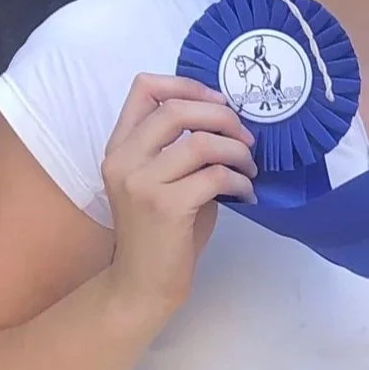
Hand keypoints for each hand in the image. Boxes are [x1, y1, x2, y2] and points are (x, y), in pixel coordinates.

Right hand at [98, 73, 254, 321]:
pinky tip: (246, 193)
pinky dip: (239, 180)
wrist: (143, 284)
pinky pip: (214, 176)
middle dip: (222, 116)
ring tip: (249, 168)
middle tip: (245, 137)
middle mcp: (123, 160)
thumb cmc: (160, 232)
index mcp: (119, 147)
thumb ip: (180, 148)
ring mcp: (141, 183)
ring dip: (236, 151)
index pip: (143, 88)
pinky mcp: (166, 206)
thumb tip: (228, 121)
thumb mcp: (162, 180)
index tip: (218, 101)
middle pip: (176, 109)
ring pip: (200, 142)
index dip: (187, 84)